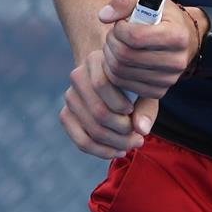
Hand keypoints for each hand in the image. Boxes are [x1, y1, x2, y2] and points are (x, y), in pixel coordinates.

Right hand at [62, 32, 157, 160]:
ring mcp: (69, 97)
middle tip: (140, 137)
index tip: (133, 111)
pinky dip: (101, 151)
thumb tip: (141, 129)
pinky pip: (81, 141)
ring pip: (91, 129)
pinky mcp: (66, 116)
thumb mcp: (144, 90)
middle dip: (123, 130)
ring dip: (115, 142)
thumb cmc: (132, 84)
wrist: (112, 80)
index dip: (120, 104)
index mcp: (95, 61)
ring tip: (133, 143)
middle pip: (98, 111)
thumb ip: (146, 108)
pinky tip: (119, 150)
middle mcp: (77, 77)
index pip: (101, 84)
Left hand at [99, 0, 200, 100]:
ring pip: (120, 72)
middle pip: (125, 55)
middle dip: (111, 42)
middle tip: (113, 35)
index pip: (135, 36)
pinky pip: (124, 85)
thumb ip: (124, 0)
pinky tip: (118, 60)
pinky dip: (113, 72)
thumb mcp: (147, 0)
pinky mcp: (159, 91)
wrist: (184, 39)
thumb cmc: (162, 17)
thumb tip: (104, 16)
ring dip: (109, 57)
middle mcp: (176, 61)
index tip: (121, 23)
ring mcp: (168, 79)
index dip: (119, 28)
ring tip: (115, 46)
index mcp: (177, 35)